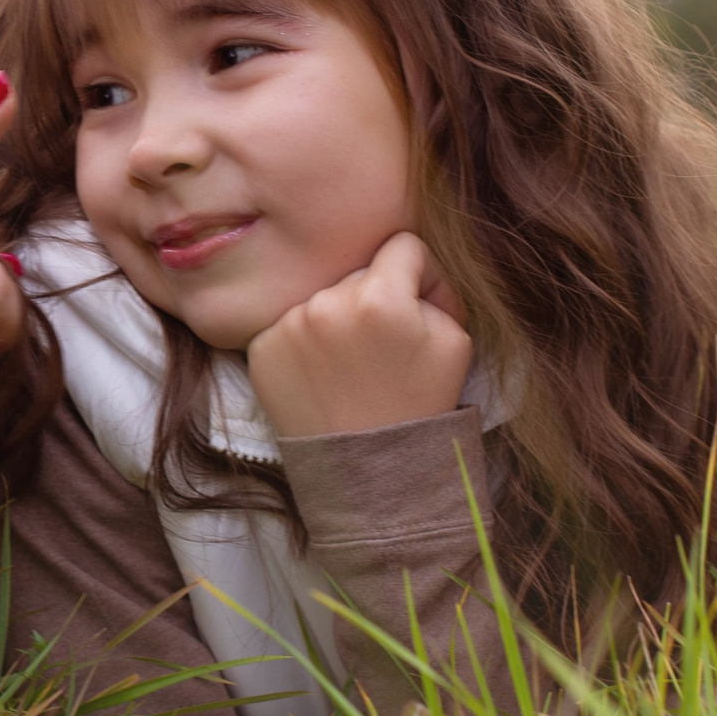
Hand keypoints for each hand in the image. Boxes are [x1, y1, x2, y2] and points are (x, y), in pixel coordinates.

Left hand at [246, 231, 471, 439]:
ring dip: (338, 320)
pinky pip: (289, 324)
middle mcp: (327, 304)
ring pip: (322, 298)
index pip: (402, 245)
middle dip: (376, 300)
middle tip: (383, 348)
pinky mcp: (261, 348)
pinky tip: (321, 375)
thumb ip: (433, 290)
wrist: (369, 470)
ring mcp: (288, 325)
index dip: (420, 272)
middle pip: (358, 274)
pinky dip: (306, 344)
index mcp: (380, 298)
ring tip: (350, 367)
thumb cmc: (419, 404)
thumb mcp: (455, 342)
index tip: (418, 303)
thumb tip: (408, 271)